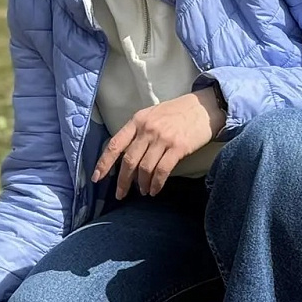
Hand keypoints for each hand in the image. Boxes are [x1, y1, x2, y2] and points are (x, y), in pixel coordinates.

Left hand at [93, 88, 226, 198]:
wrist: (205, 107)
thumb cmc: (177, 112)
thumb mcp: (152, 115)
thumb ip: (138, 132)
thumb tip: (125, 156)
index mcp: (137, 120)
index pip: (115, 144)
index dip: (104, 163)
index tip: (97, 178)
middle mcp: (147, 129)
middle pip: (128, 160)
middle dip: (122, 181)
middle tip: (120, 194)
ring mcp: (162, 138)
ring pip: (144, 168)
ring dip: (142, 184)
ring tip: (143, 192)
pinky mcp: (178, 147)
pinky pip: (162, 171)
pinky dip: (156, 184)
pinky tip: (155, 190)